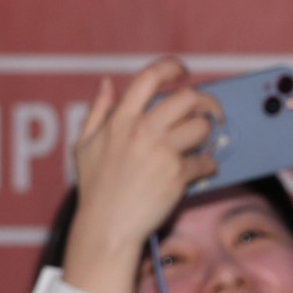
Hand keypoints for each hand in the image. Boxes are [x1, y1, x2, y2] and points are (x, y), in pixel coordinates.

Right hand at [60, 59, 217, 292]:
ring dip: (207, 134)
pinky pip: (204, 162)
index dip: (170, 67)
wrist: (107, 226)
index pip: (149, 77)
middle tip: (208, 111)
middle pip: (187, 98)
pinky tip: (202, 170)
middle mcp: (143, 131)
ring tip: (202, 142)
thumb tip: (107, 83)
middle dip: (204, 101)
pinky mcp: (177, 175)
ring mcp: (162, 152)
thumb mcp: (84, 145)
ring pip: (201, 127)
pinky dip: (208, 166)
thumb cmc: (95, 188)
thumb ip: (97, 111)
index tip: (182, 70)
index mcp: (121, 120)